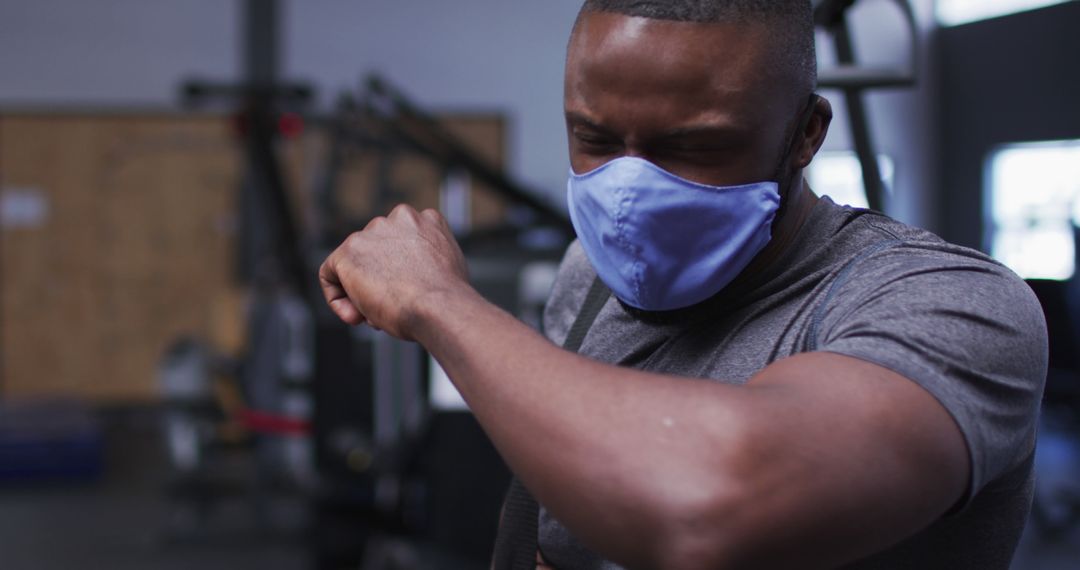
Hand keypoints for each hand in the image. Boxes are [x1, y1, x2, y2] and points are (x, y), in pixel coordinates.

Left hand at [318, 204, 469, 339]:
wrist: (438, 306)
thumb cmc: (447, 300)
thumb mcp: (448, 268)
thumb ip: (427, 261)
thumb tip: (410, 277)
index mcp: (428, 220)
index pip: (402, 241)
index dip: (399, 271)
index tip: (404, 293)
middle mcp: (399, 218)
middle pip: (376, 251)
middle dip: (379, 280)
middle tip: (388, 308)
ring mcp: (371, 233)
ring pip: (354, 264)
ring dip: (361, 291)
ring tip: (376, 314)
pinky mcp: (348, 252)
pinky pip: (330, 274)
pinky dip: (337, 298)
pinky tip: (355, 315)